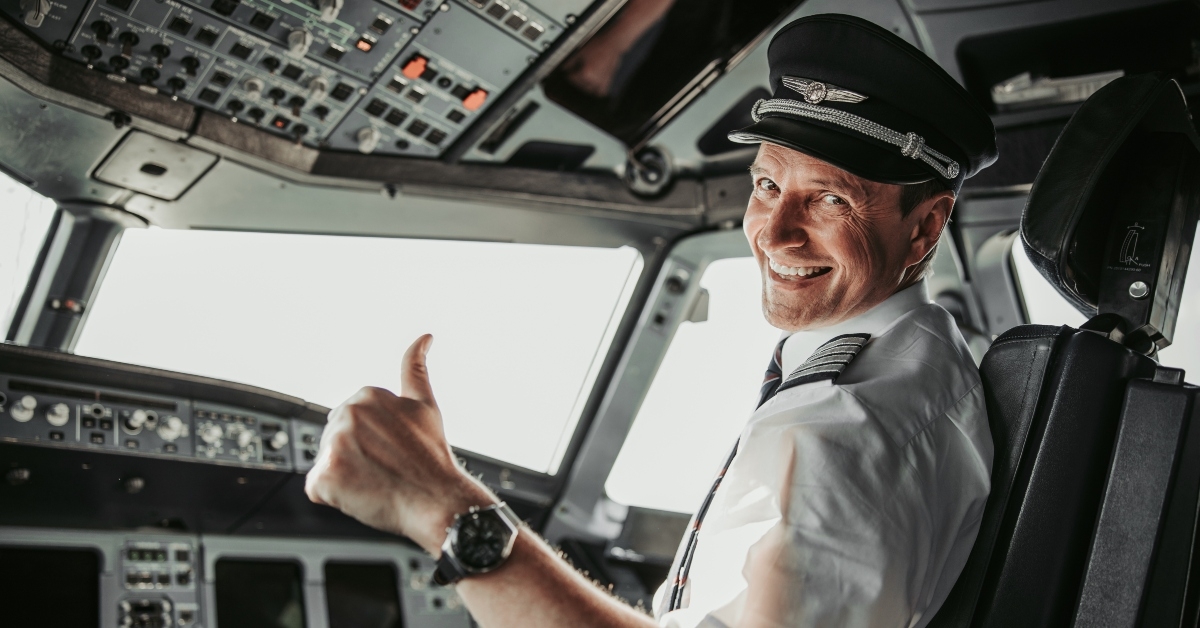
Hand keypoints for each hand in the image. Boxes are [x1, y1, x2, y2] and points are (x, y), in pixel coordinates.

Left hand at [305, 334, 494, 552]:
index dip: (369, 442)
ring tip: (376, 482)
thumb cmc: (433, 459)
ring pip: (326, 464)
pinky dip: (334, 498)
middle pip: (334, 441)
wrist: (439, 501)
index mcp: (367, 395)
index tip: (389, 452)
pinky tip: (361, 495)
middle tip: (384, 469)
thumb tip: (424, 337)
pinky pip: (318, 489)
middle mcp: (347, 414)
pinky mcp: (324, 476)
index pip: (349, 422)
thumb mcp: (425, 405)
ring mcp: (334, 444)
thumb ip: (416, 368)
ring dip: (345, 477)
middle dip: (354, 458)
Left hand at [561, 38, 622, 96]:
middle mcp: (593, 81)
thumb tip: (563, 69)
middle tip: (574, 73)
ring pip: (588, 90)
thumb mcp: (580, 52)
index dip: (568, 74)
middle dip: (575, 80)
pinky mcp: (608, 82)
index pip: (571, 79)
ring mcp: (601, 83)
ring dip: (584, 85)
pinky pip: (599, 91)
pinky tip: (593, 83)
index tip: (567, 72)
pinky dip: (595, 89)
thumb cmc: (598, 46)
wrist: (612, 44)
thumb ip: (569, 62)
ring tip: (583, 78)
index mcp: (585, 74)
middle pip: (579, 85)